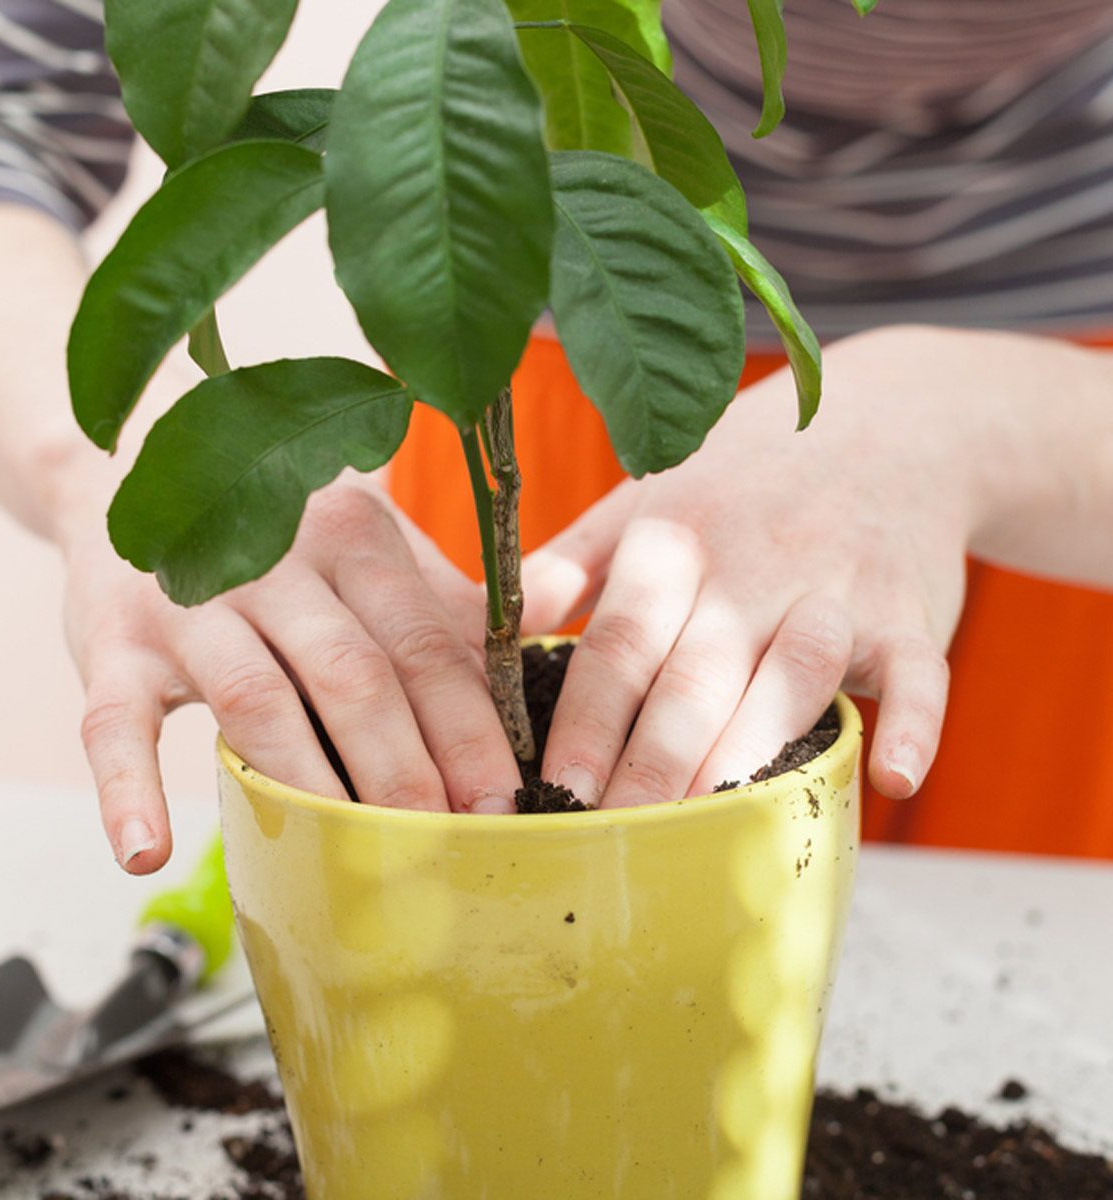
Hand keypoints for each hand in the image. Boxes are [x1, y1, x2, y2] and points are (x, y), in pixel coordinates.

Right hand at [60, 476, 521, 873]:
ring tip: (347, 863)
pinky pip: (114, 720)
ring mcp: (188, 602)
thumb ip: (445, 599)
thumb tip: (555, 629)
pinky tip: (149, 851)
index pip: (425, 644)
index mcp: (354, 539)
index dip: (470, 729)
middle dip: (406, 771)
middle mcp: (275, 562)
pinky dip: (127, 787)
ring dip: (308, 785)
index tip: (507, 803)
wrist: (139, 474)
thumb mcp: (368, 544)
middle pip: (354, 676)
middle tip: (444, 849)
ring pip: (259, 701)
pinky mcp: (110, 641)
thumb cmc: (279, 535)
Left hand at [520, 326, 986, 807]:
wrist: (885, 424)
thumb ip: (571, 565)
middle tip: (614, 837)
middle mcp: (751, 564)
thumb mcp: (646, 499)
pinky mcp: (908, 613)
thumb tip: (489, 619)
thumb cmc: (739, 482)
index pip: (619, 640)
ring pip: (790, 675)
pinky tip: (895, 782)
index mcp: (674, 539)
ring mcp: (835, 588)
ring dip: (751, 751)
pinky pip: (921, 671)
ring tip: (712, 826)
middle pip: (694, 674)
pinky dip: (916, 723)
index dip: (585, 718)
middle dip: (652, 760)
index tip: (553, 788)